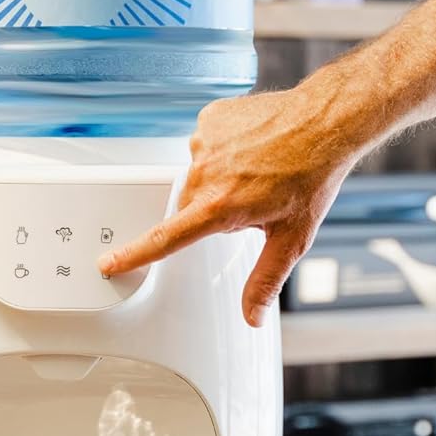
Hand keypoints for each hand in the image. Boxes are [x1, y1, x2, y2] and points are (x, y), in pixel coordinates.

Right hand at [97, 80, 366, 326]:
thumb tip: (252, 316)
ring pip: (196, 174)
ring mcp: (205, 142)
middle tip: (250, 200)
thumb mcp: (291, 238)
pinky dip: (223, 149)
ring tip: (256, 170)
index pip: (166, 238)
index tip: (109, 262)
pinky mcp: (209, 119)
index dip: (134, 254)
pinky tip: (251, 148)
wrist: (325, 122)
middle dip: (211, 210)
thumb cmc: (312, 176)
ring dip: (218, 178)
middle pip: (188, 206)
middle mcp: (206, 173)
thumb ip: (265, 281)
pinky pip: (205, 144)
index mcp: (220, 207)